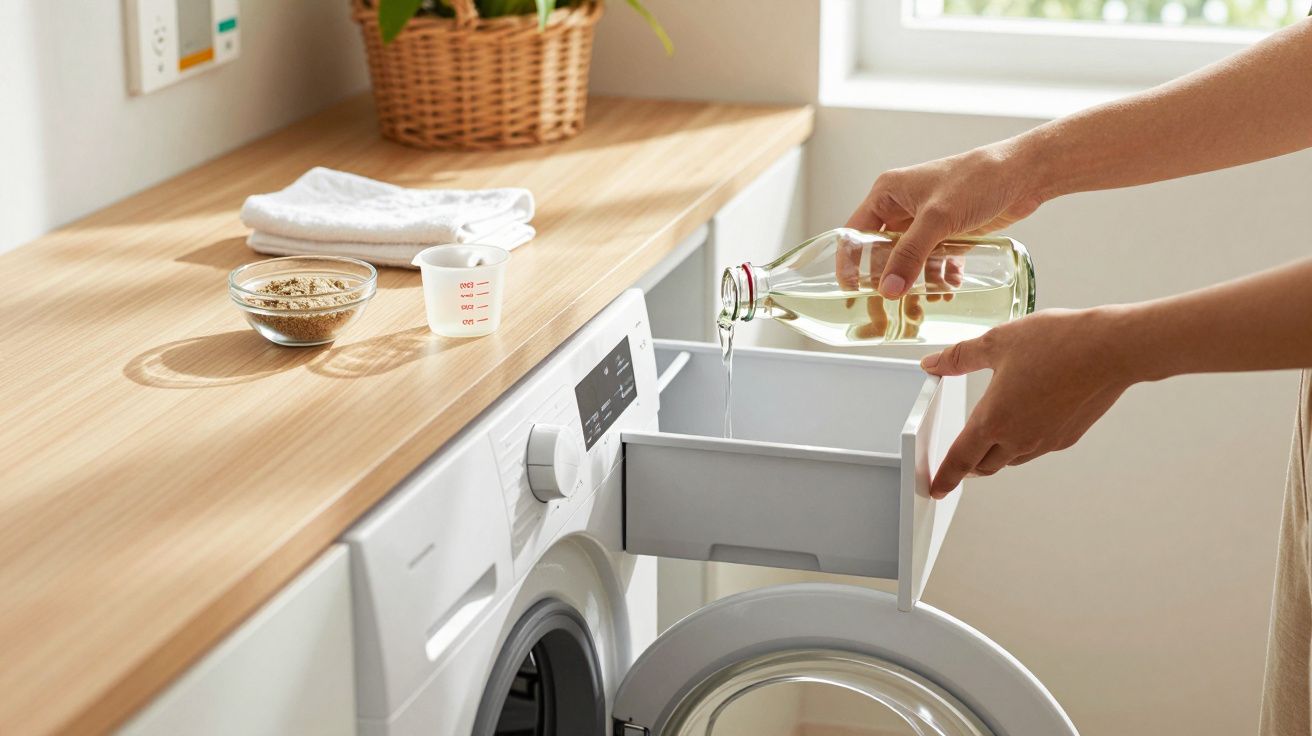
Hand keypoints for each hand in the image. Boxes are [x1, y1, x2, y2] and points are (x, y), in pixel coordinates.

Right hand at [847, 144, 1043, 298]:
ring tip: (926, 302)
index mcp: (887, 193)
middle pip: (882, 250)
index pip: (855, 232)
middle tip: (888, 304)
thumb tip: (888, 289)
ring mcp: (927, 219)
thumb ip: (910, 255)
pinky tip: (949, 287)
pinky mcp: (950, 229)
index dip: (849, 262)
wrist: (1023, 173)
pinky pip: (935, 259)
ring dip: (917, 281)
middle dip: (887, 278)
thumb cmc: (977, 179)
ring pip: (911, 258)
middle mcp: (903, 205)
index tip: (850, 290)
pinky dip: (939, 275)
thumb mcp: (937, 219)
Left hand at [920, 307, 1139, 498]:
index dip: (945, 476)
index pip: (961, 458)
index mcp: (994, 419)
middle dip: (969, 466)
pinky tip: (1025, 421)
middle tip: (960, 461)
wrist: (1111, 349)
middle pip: (985, 465)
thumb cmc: (1057, 342)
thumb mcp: (997, 342)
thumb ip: (960, 357)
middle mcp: (1019, 438)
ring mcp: (1045, 441)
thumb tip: (933, 364)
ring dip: (996, 455)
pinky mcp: (1067, 437)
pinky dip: (1022, 443)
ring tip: (990, 439)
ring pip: (1011, 459)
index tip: (937, 488)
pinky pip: (1036, 448)